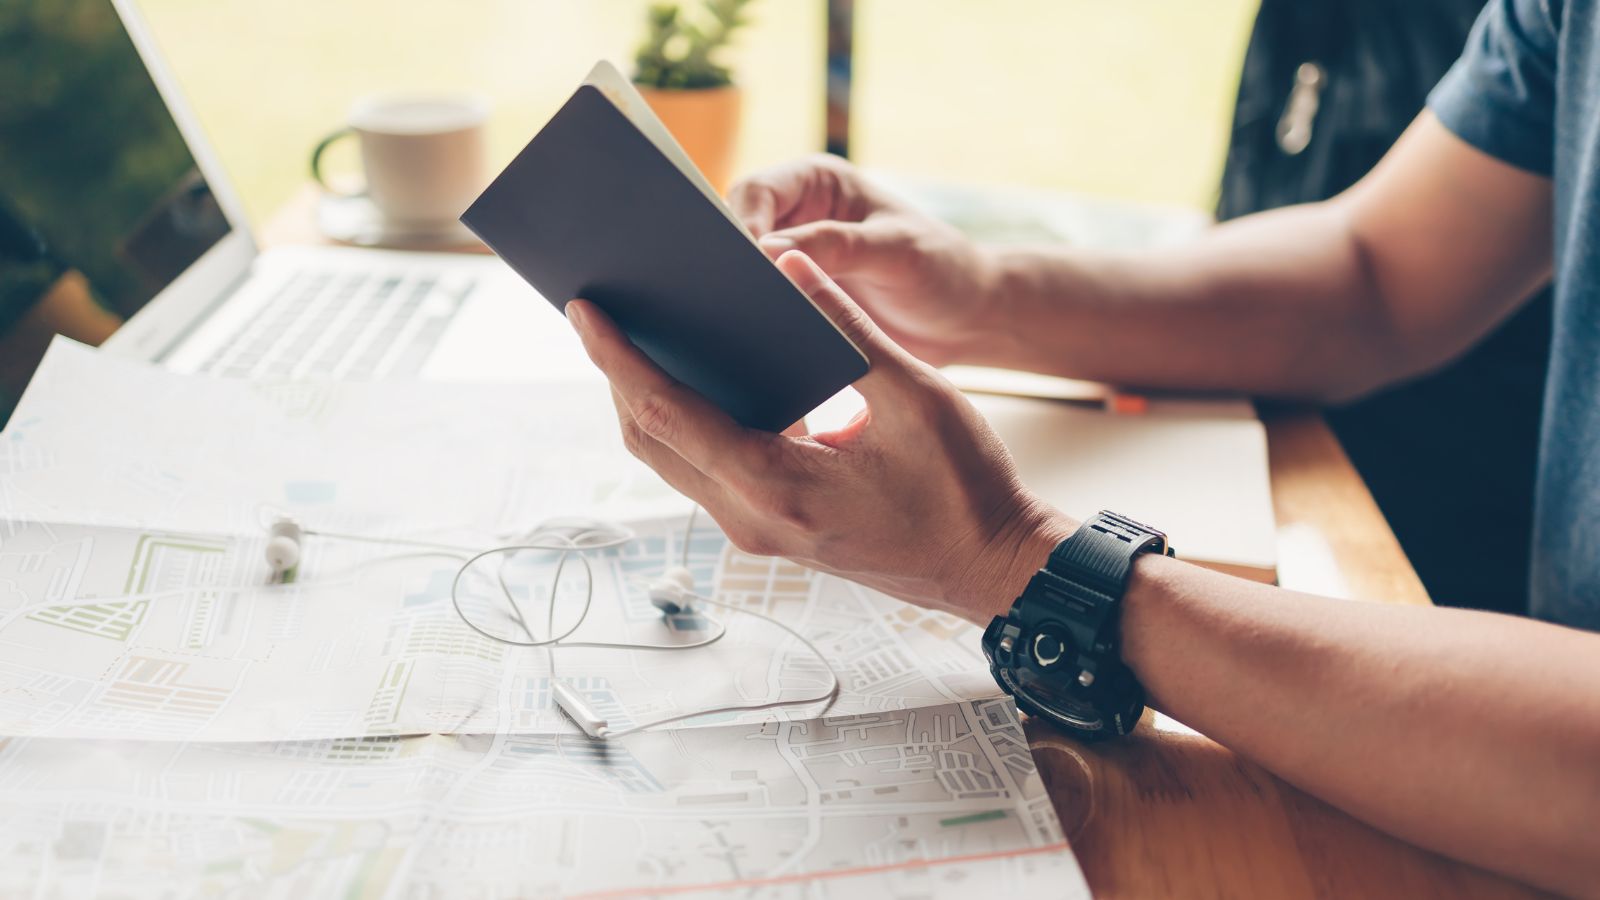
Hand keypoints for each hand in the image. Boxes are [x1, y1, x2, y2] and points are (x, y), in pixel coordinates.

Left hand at [566, 250, 1074, 623]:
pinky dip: (686, 423)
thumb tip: (791, 266)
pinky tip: (699, 377)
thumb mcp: (917, 396)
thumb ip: (849, 328)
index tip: (584, 309)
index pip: (667, 412)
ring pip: (672, 460)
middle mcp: (751, 519)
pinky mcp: (771, 529)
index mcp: (776, 486)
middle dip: (617, 373)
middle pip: (651, 439)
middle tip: (600, 310)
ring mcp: (757, 531)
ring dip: (646, 400)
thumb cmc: (965, 490)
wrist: (990, 568)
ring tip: (636, 335)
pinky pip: (705, 471)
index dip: (617, 356)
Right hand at [728, 154, 998, 365]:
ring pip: (743, 270)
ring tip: (743, 321)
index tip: (744, 267)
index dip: (740, 226)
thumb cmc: (943, 270)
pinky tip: (758, 339)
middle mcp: (799, 213)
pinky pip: (760, 303)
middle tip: (734, 298)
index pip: (756, 191)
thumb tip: (769, 253)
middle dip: (733, 261)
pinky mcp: (797, 296)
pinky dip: (756, 317)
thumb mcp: (895, 253)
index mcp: (819, 181)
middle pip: (738, 229)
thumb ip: (836, 247)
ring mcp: (795, 257)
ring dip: (742, 293)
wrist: (966, 320)